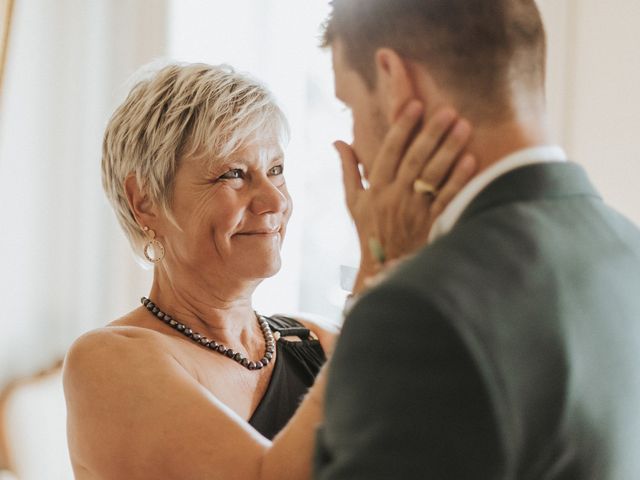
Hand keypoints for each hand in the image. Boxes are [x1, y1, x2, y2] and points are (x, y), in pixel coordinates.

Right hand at [335, 101, 475, 292]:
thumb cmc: (369, 230)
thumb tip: (337, 141)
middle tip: (447, 111)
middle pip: (415, 159)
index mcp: (376, 188)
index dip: (403, 128)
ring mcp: (414, 210)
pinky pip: (447, 199)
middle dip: (431, 133)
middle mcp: (395, 196)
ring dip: (449, 150)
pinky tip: (470, 160)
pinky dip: (458, 180)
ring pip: (433, 176)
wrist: (383, 267)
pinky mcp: (432, 223)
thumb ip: (348, 169)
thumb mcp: (353, 201)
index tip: (416, 105)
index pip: (390, 151)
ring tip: (463, 127)